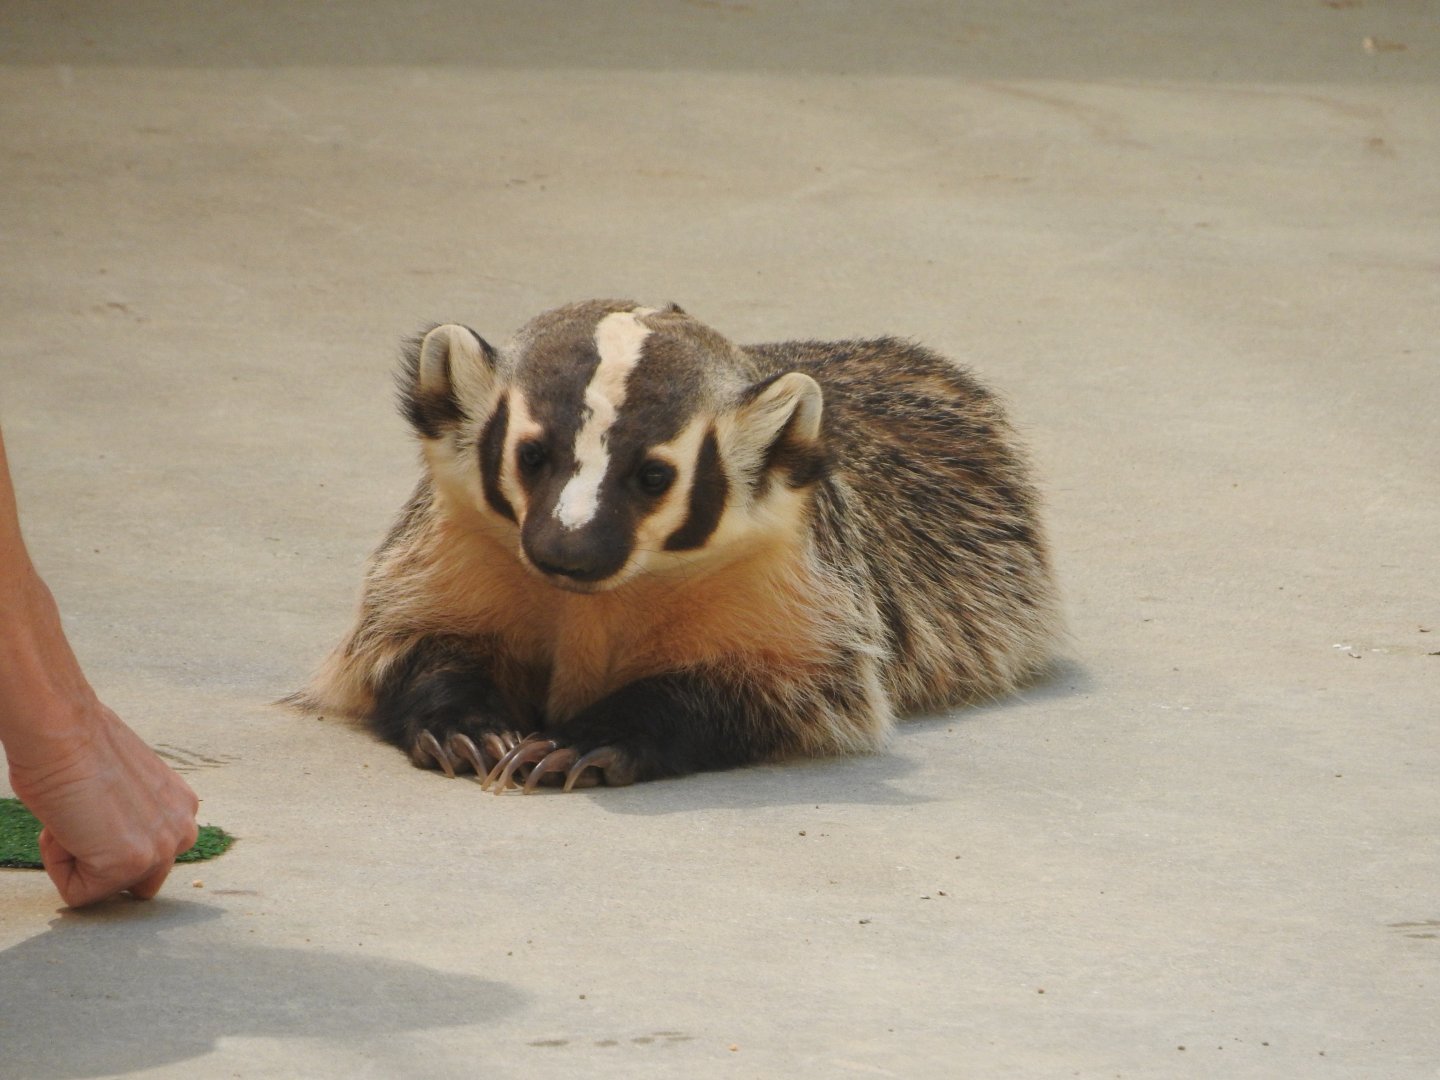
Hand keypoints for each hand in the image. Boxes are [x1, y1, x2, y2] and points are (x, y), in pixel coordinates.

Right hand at [8, 700, 199, 907]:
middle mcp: (183, 831)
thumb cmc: (80, 751)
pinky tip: (64, 824)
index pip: (147, 857)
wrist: (63, 732)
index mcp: (183, 810)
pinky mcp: (129, 864)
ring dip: (79, 862)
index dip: (106, 840)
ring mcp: (160, 850)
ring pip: (104, 890)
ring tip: (76, 816)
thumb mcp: (128, 792)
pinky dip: (58, 865)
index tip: (95, 805)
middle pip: (136, 882)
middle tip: (85, 818)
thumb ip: (135, 819)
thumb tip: (115, 837)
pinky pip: (78, 894)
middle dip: (102, 863)